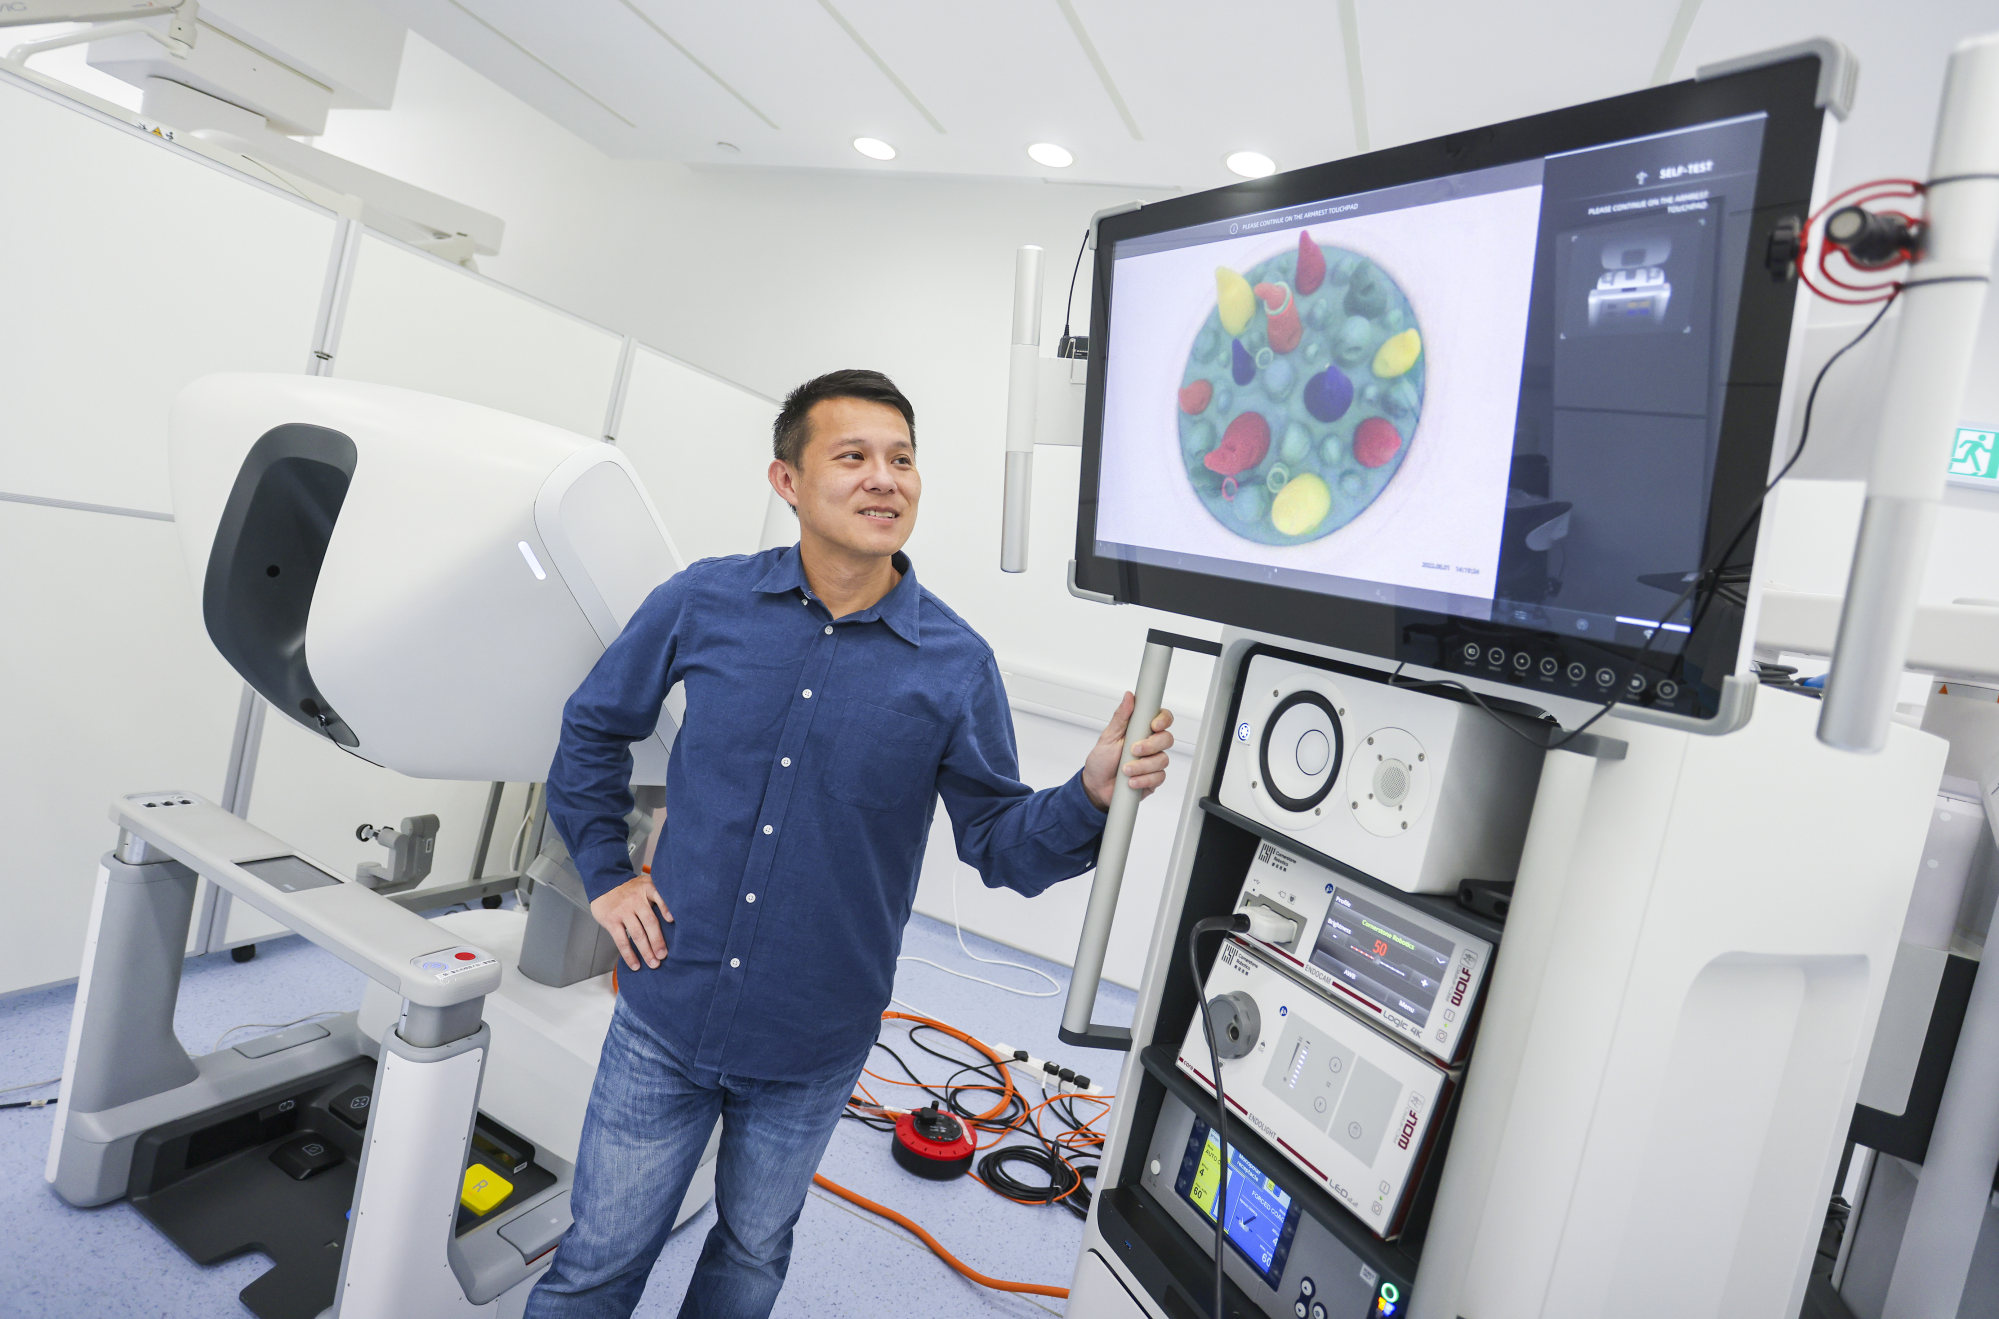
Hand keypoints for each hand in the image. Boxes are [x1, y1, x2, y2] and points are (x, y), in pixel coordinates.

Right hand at [590, 874, 673, 970]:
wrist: (605, 883)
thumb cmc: (630, 889)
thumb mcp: (646, 884)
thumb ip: (659, 895)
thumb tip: (676, 918)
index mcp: (647, 889)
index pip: (659, 897)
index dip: (666, 908)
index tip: (672, 920)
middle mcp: (636, 899)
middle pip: (650, 922)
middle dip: (658, 941)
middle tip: (664, 955)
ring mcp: (623, 910)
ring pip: (637, 934)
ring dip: (646, 951)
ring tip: (653, 963)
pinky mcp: (612, 920)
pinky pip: (621, 940)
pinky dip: (629, 954)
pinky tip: (635, 964)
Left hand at [1082, 691, 1175, 810]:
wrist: (1096, 786)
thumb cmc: (1101, 760)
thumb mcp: (1108, 736)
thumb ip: (1121, 717)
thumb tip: (1129, 696)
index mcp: (1141, 730)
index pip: (1162, 718)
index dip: (1163, 720)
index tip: (1153, 725)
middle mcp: (1151, 744)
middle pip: (1166, 739)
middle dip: (1150, 746)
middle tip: (1133, 750)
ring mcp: (1153, 762)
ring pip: (1162, 760)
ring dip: (1142, 766)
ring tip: (1125, 770)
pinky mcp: (1154, 778)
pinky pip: (1159, 778)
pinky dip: (1144, 780)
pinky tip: (1132, 781)